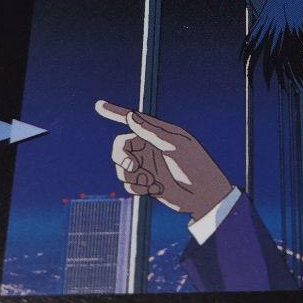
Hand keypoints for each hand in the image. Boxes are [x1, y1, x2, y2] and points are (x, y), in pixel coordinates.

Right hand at [95, 101, 233, 220]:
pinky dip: (137, 188)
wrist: (203, 197)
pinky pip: (127, 183)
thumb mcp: (176, 147)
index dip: (115, 112)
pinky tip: (154, 190)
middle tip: (131, 167)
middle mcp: (149, 148)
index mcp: (158, 134)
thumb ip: (152, 132)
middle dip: (121, 158)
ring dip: (132, 177)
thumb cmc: (196, 167)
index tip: (98, 105)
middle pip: (120, 147)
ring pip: (121, 168)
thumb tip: (131, 116)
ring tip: (150, 183)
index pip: (134, 120)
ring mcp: (147, 165)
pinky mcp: (145, 183)